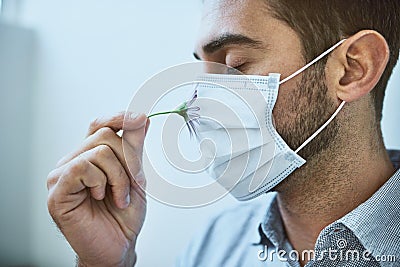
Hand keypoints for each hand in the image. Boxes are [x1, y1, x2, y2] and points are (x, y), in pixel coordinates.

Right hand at [47, 112, 148, 266]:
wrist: (118, 245)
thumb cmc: (124, 214)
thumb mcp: (136, 176)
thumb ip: (134, 148)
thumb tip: (141, 118)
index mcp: (91, 157)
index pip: (100, 125)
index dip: (118, 117)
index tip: (140, 118)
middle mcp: (74, 162)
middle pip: (105, 135)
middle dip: (129, 160)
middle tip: (133, 184)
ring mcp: (62, 175)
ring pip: (99, 151)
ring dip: (119, 176)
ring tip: (119, 197)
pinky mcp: (57, 191)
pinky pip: (82, 167)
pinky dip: (101, 182)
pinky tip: (100, 198)